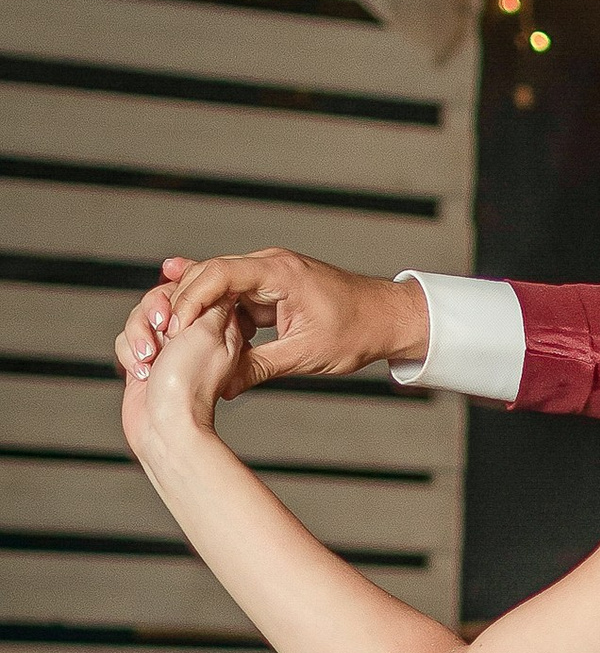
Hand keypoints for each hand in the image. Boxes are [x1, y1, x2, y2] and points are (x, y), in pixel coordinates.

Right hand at [116, 249, 425, 391]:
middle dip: (180, 300)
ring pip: (216, 284)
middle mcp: (269, 265)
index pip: (219, 274)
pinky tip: (184, 323)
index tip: (172, 327)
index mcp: (279, 272)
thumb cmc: (357, 333)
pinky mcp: (269, 289)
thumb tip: (221, 387)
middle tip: (156, 330)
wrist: (389, 318)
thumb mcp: (307, 356)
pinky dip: (210, 310)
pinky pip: (231, 295)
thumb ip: (260, 368)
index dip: (190, 299)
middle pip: (209, 274)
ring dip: (192, 306)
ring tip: (163, 331)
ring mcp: (268, 274)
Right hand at [120, 296, 249, 474]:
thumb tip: (212, 280)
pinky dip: (130, 351)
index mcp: (227, 324)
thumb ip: (210, 301)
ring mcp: (174, 345)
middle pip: (168, 293)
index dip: (184, 286)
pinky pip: (130, 336)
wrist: (166, 428)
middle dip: (155, 309)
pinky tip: (141, 372)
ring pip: (144, 312)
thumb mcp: (208, 332)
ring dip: (139, 332)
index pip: (204, 282)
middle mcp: (201, 332)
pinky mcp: (151, 358)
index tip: (172, 304)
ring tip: (149, 357)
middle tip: (161, 329)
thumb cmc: (190, 385)